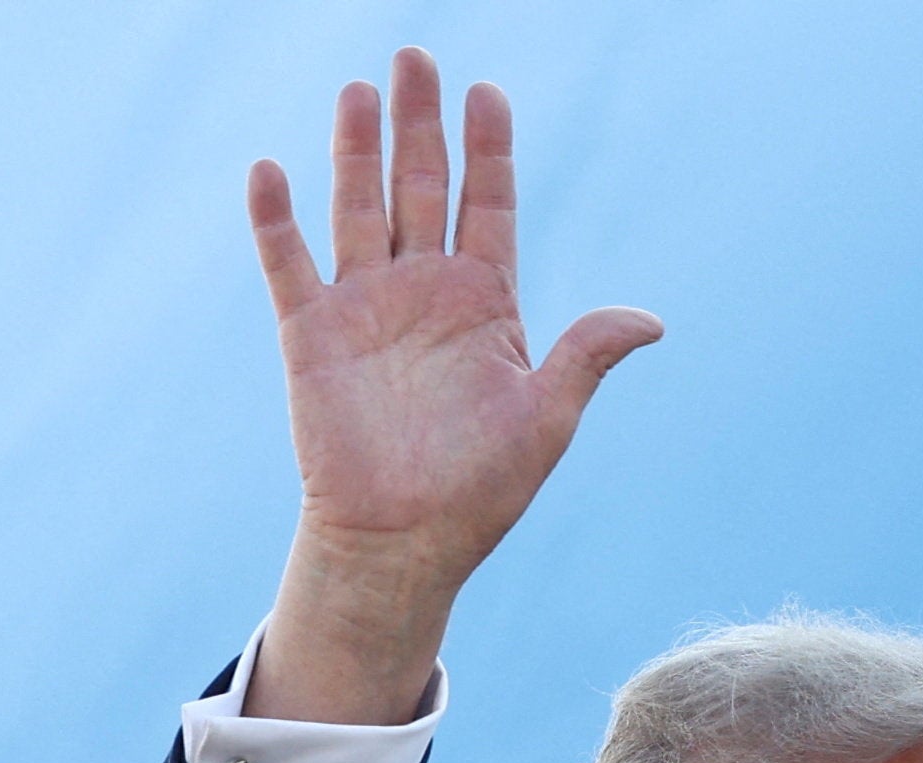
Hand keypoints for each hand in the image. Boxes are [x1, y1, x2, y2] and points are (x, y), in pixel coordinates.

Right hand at [243, 48, 662, 723]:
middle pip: (422, 186)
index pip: (489, 206)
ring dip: (357, 150)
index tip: (489, 93)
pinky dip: (277, 220)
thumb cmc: (481, 492)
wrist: (404, 545)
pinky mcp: (311, 338)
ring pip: (359, 208)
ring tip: (358, 89)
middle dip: (420, 123)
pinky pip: (289, 266)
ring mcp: (365, 309)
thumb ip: (585, 356)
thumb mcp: (546, 420)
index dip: (489, 149)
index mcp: (485, 304)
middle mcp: (424, 293)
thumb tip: (651, 320)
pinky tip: (272, 169)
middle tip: (416, 56)